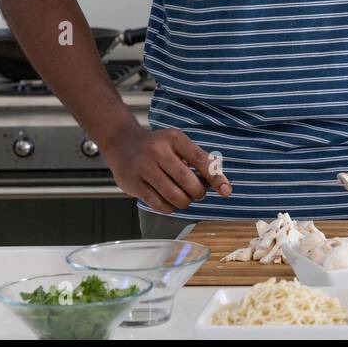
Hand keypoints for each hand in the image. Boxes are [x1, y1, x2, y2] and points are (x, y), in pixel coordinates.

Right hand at [102, 126, 231, 213]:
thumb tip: (218, 184)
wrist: (121, 142)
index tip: (226, 191)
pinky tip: (169, 202)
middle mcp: (158, 151)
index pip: (201, 160)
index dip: (216, 178)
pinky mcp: (134, 183)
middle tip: (197, 193)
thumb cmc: (156, 146)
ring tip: (184, 199)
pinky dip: (169, 208)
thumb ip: (197, 160)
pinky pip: (158, 204)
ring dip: (184, 202)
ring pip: (174, 195)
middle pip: (188, 181)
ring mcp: (144, 168)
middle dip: (198, 193)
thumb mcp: (178, 143)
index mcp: (175, 139)